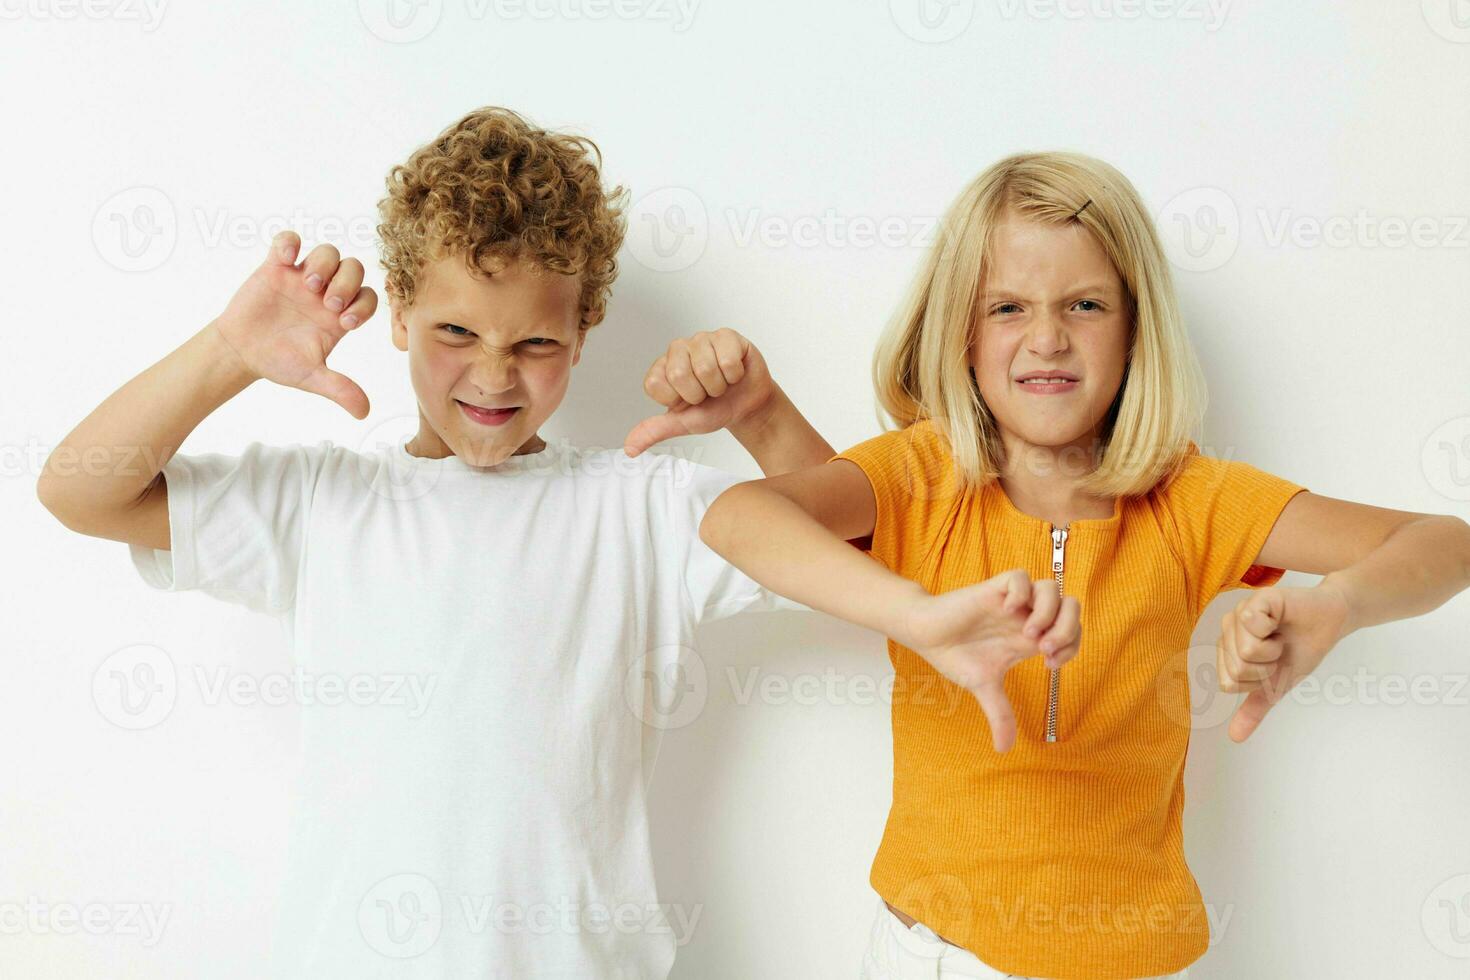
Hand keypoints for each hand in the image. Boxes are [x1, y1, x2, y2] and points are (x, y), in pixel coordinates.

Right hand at [210, 231, 377, 418]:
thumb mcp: (312, 377)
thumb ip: (339, 389)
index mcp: (340, 315)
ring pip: (328, 252)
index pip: (368, 298)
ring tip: (310, 286)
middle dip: (347, 281)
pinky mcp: (276, 267)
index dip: (364, 305)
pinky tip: (285, 260)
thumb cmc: (279, 362)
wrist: (242, 352)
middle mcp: (326, 293)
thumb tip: (364, 412)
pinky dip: (289, 243)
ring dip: (324, 264)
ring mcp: (302, 278)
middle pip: (354, 268)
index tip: (346, 323)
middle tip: (329, 302)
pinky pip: (288, 240)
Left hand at [624, 328, 775, 456]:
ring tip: (722, 383)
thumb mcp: (683, 423)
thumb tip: (630, 448)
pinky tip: (735, 373)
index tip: (689, 401)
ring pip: (706, 368)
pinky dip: (735, 375)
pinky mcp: (726, 335)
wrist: (748, 407)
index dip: (677, 400)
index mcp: (663, 368)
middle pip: (679, 374)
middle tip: (708, 392)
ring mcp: (702, 339)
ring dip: (719, 385)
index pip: (656, 383)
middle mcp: (678, 349)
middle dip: (700, 393)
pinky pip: (728, 360)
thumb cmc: (716, 410)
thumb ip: (655, 431)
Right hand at [900, 569, 1082, 752]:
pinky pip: (1021, 576)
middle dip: (1067, 628)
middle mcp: (1027, 616)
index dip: (1072, 646)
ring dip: (1047, 612)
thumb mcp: (985, 688)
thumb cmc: (956, 656)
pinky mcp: (994, 588)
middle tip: (1044, 648)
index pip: (1073, 631)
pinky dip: (1021, 594)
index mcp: (1032, 636)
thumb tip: (1004, 749)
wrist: (926, 635)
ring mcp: (1012, 601)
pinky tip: (1006, 610)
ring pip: (1051, 588)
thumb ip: (1000, 715)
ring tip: (1027, 632)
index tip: (1049, 664)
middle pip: (1072, 606)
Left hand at [1220, 583, 1351, 742]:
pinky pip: (1252, 623)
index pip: (1228, 683)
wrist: (1331, 622)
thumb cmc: (1302, 649)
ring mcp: (1238, 613)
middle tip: (1280, 650)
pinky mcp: (1254, 598)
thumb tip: (1234, 738)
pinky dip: (1274, 629)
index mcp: (1227, 650)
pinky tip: (1280, 620)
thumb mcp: (1277, 685)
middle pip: (1237, 669)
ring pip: (1245, 651)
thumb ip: (1254, 708)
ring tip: (1281, 637)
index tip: (1273, 667)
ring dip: (1274, 650)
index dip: (1257, 682)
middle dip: (1268, 667)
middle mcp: (1227, 631)